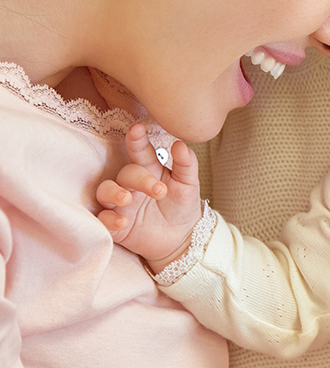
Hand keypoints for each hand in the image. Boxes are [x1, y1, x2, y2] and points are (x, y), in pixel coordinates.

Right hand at [95, 124, 203, 269]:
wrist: (181, 237)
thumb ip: (186, 164)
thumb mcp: (188, 184)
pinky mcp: (113, 224)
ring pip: (105, 191)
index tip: (137, 130)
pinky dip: (108, 220)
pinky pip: (102, 219)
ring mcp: (119, 204)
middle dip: (139, 179)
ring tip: (127, 199)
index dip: (137, 141)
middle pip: (125, 173)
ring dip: (114, 193)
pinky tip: (122, 223)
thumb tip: (180, 143)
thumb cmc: (182, 205)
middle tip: (159, 190)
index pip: (140, 152)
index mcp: (149, 170)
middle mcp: (130, 184)